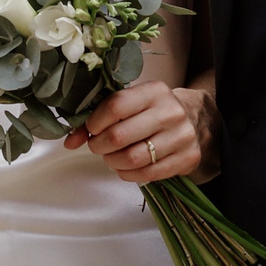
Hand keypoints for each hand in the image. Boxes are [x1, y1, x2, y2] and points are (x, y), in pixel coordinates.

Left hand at [66, 80, 215, 184]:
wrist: (196, 119)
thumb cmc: (153, 110)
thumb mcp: (130, 104)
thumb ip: (98, 118)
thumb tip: (69, 142)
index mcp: (154, 91)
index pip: (115, 106)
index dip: (95, 122)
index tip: (91, 129)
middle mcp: (171, 112)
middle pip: (120, 136)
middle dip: (100, 146)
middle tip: (98, 146)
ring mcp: (182, 136)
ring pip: (132, 158)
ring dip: (112, 162)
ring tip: (110, 157)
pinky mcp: (188, 158)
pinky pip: (148, 174)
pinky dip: (128, 174)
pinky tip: (124, 168)